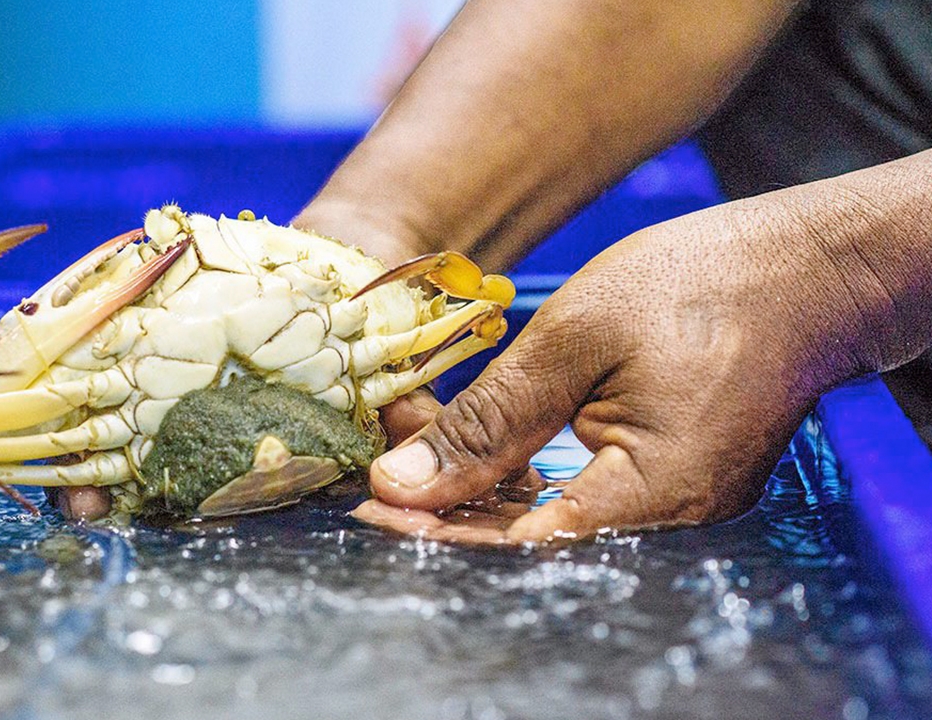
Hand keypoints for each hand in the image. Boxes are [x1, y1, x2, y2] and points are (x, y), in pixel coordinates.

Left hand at [353, 193, 879, 544]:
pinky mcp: (679, 482)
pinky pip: (588, 499)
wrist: (807, 268)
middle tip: (382, 473)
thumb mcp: (576, 338)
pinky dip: (530, 476)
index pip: (518, 543)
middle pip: (533, 539)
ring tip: (416, 451)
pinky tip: (481, 449)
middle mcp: (674, 517)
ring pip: (555, 520)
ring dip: (484, 489)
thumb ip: (489, 421)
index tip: (373, 504)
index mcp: (656, 490)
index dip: (438, 530)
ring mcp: (682, 503)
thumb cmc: (701, 283)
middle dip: (450, 507)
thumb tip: (400, 485)